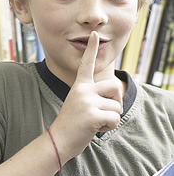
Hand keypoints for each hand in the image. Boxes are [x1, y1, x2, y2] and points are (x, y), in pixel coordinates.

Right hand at [51, 31, 122, 160]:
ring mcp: (87, 101)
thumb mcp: (81, 105)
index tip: (95, 34)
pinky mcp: (92, 114)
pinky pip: (115, 118)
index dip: (91, 49)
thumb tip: (117, 99)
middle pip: (114, 86)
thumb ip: (94, 97)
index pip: (86, 64)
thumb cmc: (72, 125)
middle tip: (102, 112)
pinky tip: (94, 129)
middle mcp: (83, 90)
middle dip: (116, 100)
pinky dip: (109, 127)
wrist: (58, 141)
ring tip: (93, 122)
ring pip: (116, 106)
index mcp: (79, 87)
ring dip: (110, 118)